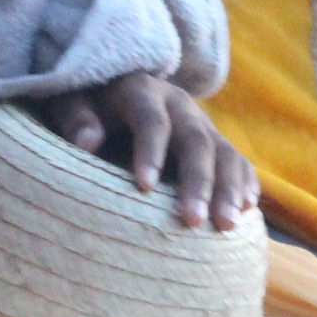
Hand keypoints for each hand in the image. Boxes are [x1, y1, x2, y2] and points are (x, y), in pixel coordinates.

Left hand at [38, 75, 261, 229]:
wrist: (109, 92)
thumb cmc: (86, 105)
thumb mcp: (70, 100)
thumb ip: (76, 116)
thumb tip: (87, 141)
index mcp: (141, 91)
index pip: (152, 120)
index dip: (150, 151)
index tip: (144, 188)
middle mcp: (178, 104)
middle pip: (196, 140)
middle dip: (198, 181)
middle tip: (193, 220)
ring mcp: (200, 123)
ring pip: (224, 152)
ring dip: (228, 189)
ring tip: (226, 226)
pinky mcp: (213, 141)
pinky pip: (237, 160)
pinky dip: (244, 183)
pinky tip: (246, 210)